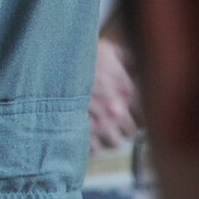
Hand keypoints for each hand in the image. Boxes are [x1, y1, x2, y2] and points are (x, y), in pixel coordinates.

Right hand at [88, 36, 139, 152]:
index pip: (145, 115)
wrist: (52, 64)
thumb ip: (127, 59)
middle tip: (115, 122)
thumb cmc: (80, 56)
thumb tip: (138, 63)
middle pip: (131, 132)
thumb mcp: (107, 50)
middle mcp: (116, 111)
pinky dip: (91, 144)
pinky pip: (94, 149)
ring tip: (102, 130)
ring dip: (109, 138)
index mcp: (126, 91)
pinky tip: (86, 133)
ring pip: (115, 144)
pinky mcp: (81, 133)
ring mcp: (99, 124)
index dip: (138, 115)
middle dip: (124, 128)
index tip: (132, 114)